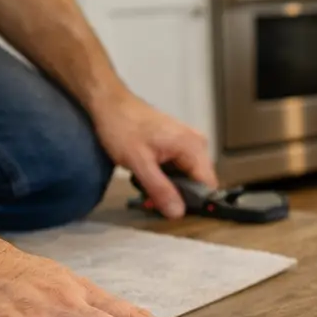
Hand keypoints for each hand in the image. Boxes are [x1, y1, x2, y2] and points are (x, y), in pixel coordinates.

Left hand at [91, 90, 215, 218]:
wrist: (109, 103)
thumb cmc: (122, 128)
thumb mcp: (139, 162)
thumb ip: (160, 189)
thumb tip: (178, 214)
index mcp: (193, 146)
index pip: (208, 184)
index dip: (194, 202)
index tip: (173, 212)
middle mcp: (197, 144)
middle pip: (198, 182)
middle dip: (178, 195)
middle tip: (152, 200)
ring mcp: (189, 142)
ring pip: (188, 176)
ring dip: (170, 187)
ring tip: (146, 186)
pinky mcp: (178, 143)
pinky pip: (180, 167)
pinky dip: (166, 176)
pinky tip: (149, 176)